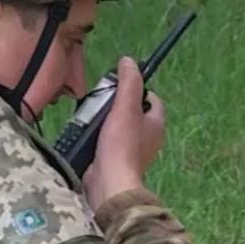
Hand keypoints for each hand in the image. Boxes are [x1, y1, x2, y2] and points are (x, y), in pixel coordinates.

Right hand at [83, 57, 165, 210]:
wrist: (110, 181)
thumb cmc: (121, 144)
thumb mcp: (125, 107)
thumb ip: (129, 83)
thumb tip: (130, 62)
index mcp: (156, 124)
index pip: (152, 99)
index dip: (138, 88)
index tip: (120, 83)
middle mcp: (149, 137)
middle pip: (134, 110)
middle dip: (118, 101)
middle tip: (101, 98)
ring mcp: (134, 149)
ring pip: (121, 124)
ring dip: (106, 117)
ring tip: (92, 112)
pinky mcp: (119, 158)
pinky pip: (110, 138)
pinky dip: (100, 132)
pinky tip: (88, 130)